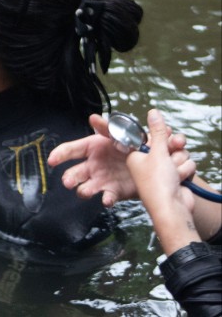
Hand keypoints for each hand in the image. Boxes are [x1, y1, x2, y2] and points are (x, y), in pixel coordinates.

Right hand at [48, 113, 190, 206]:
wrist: (152, 161)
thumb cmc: (132, 145)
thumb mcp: (121, 134)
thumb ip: (107, 128)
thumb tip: (93, 117)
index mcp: (92, 149)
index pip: (70, 150)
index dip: (59, 155)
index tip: (51, 160)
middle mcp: (93, 165)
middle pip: (75, 173)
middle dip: (70, 178)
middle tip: (68, 181)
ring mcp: (102, 180)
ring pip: (87, 187)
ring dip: (84, 190)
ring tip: (85, 191)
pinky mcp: (114, 191)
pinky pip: (107, 197)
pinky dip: (106, 199)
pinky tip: (107, 199)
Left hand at [127, 109, 198, 254]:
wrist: (172, 209)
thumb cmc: (157, 184)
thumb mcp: (157, 153)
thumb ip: (158, 132)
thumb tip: (153, 113)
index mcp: (136, 154)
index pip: (151, 136)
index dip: (161, 135)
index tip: (168, 134)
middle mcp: (149, 161)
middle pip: (168, 144)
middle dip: (174, 149)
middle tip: (175, 148)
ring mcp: (163, 169)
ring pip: (179, 154)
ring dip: (179, 162)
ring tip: (173, 172)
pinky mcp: (175, 176)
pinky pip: (185, 165)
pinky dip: (184, 171)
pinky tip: (179, 179)